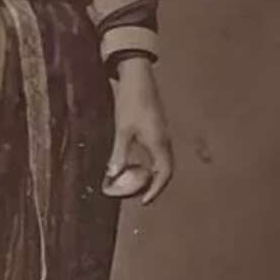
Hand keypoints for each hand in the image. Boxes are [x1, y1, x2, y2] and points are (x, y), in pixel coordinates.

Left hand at [104, 57, 173, 204]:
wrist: (138, 78)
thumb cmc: (131, 102)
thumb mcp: (122, 130)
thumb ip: (119, 154)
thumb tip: (113, 175)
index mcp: (159, 143)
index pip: (164, 174)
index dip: (156, 190)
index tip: (144, 201)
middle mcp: (165, 140)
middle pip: (166, 169)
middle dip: (155, 184)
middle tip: (142, 195)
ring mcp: (163, 133)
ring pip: (162, 160)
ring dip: (153, 172)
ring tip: (138, 181)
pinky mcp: (158, 126)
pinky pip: (158, 150)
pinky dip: (150, 160)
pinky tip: (137, 160)